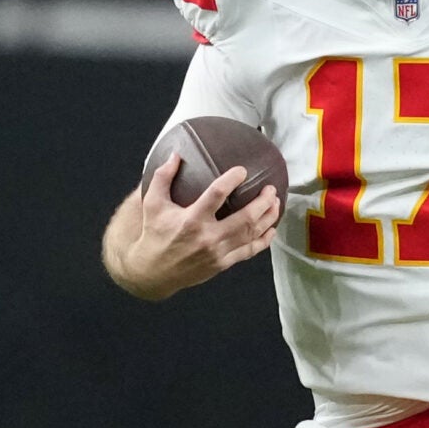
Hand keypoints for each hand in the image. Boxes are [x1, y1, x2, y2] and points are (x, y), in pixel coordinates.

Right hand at [107, 157, 280, 300]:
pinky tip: (271, 229)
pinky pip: (249, 251)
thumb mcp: (152, 204)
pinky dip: (264, 240)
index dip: (232, 180)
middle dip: (262, 202)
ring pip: (251, 234)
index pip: (217, 194)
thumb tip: (175, 155)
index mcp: (191, 219)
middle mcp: (208, 237)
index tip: (242, 170)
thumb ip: (162, 177)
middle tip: (270, 189)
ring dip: (268, 218)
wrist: (153, 272)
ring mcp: (218, 252)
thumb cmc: (154, 234)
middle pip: (245, 218)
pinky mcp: (222, 264)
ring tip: (276, 203)